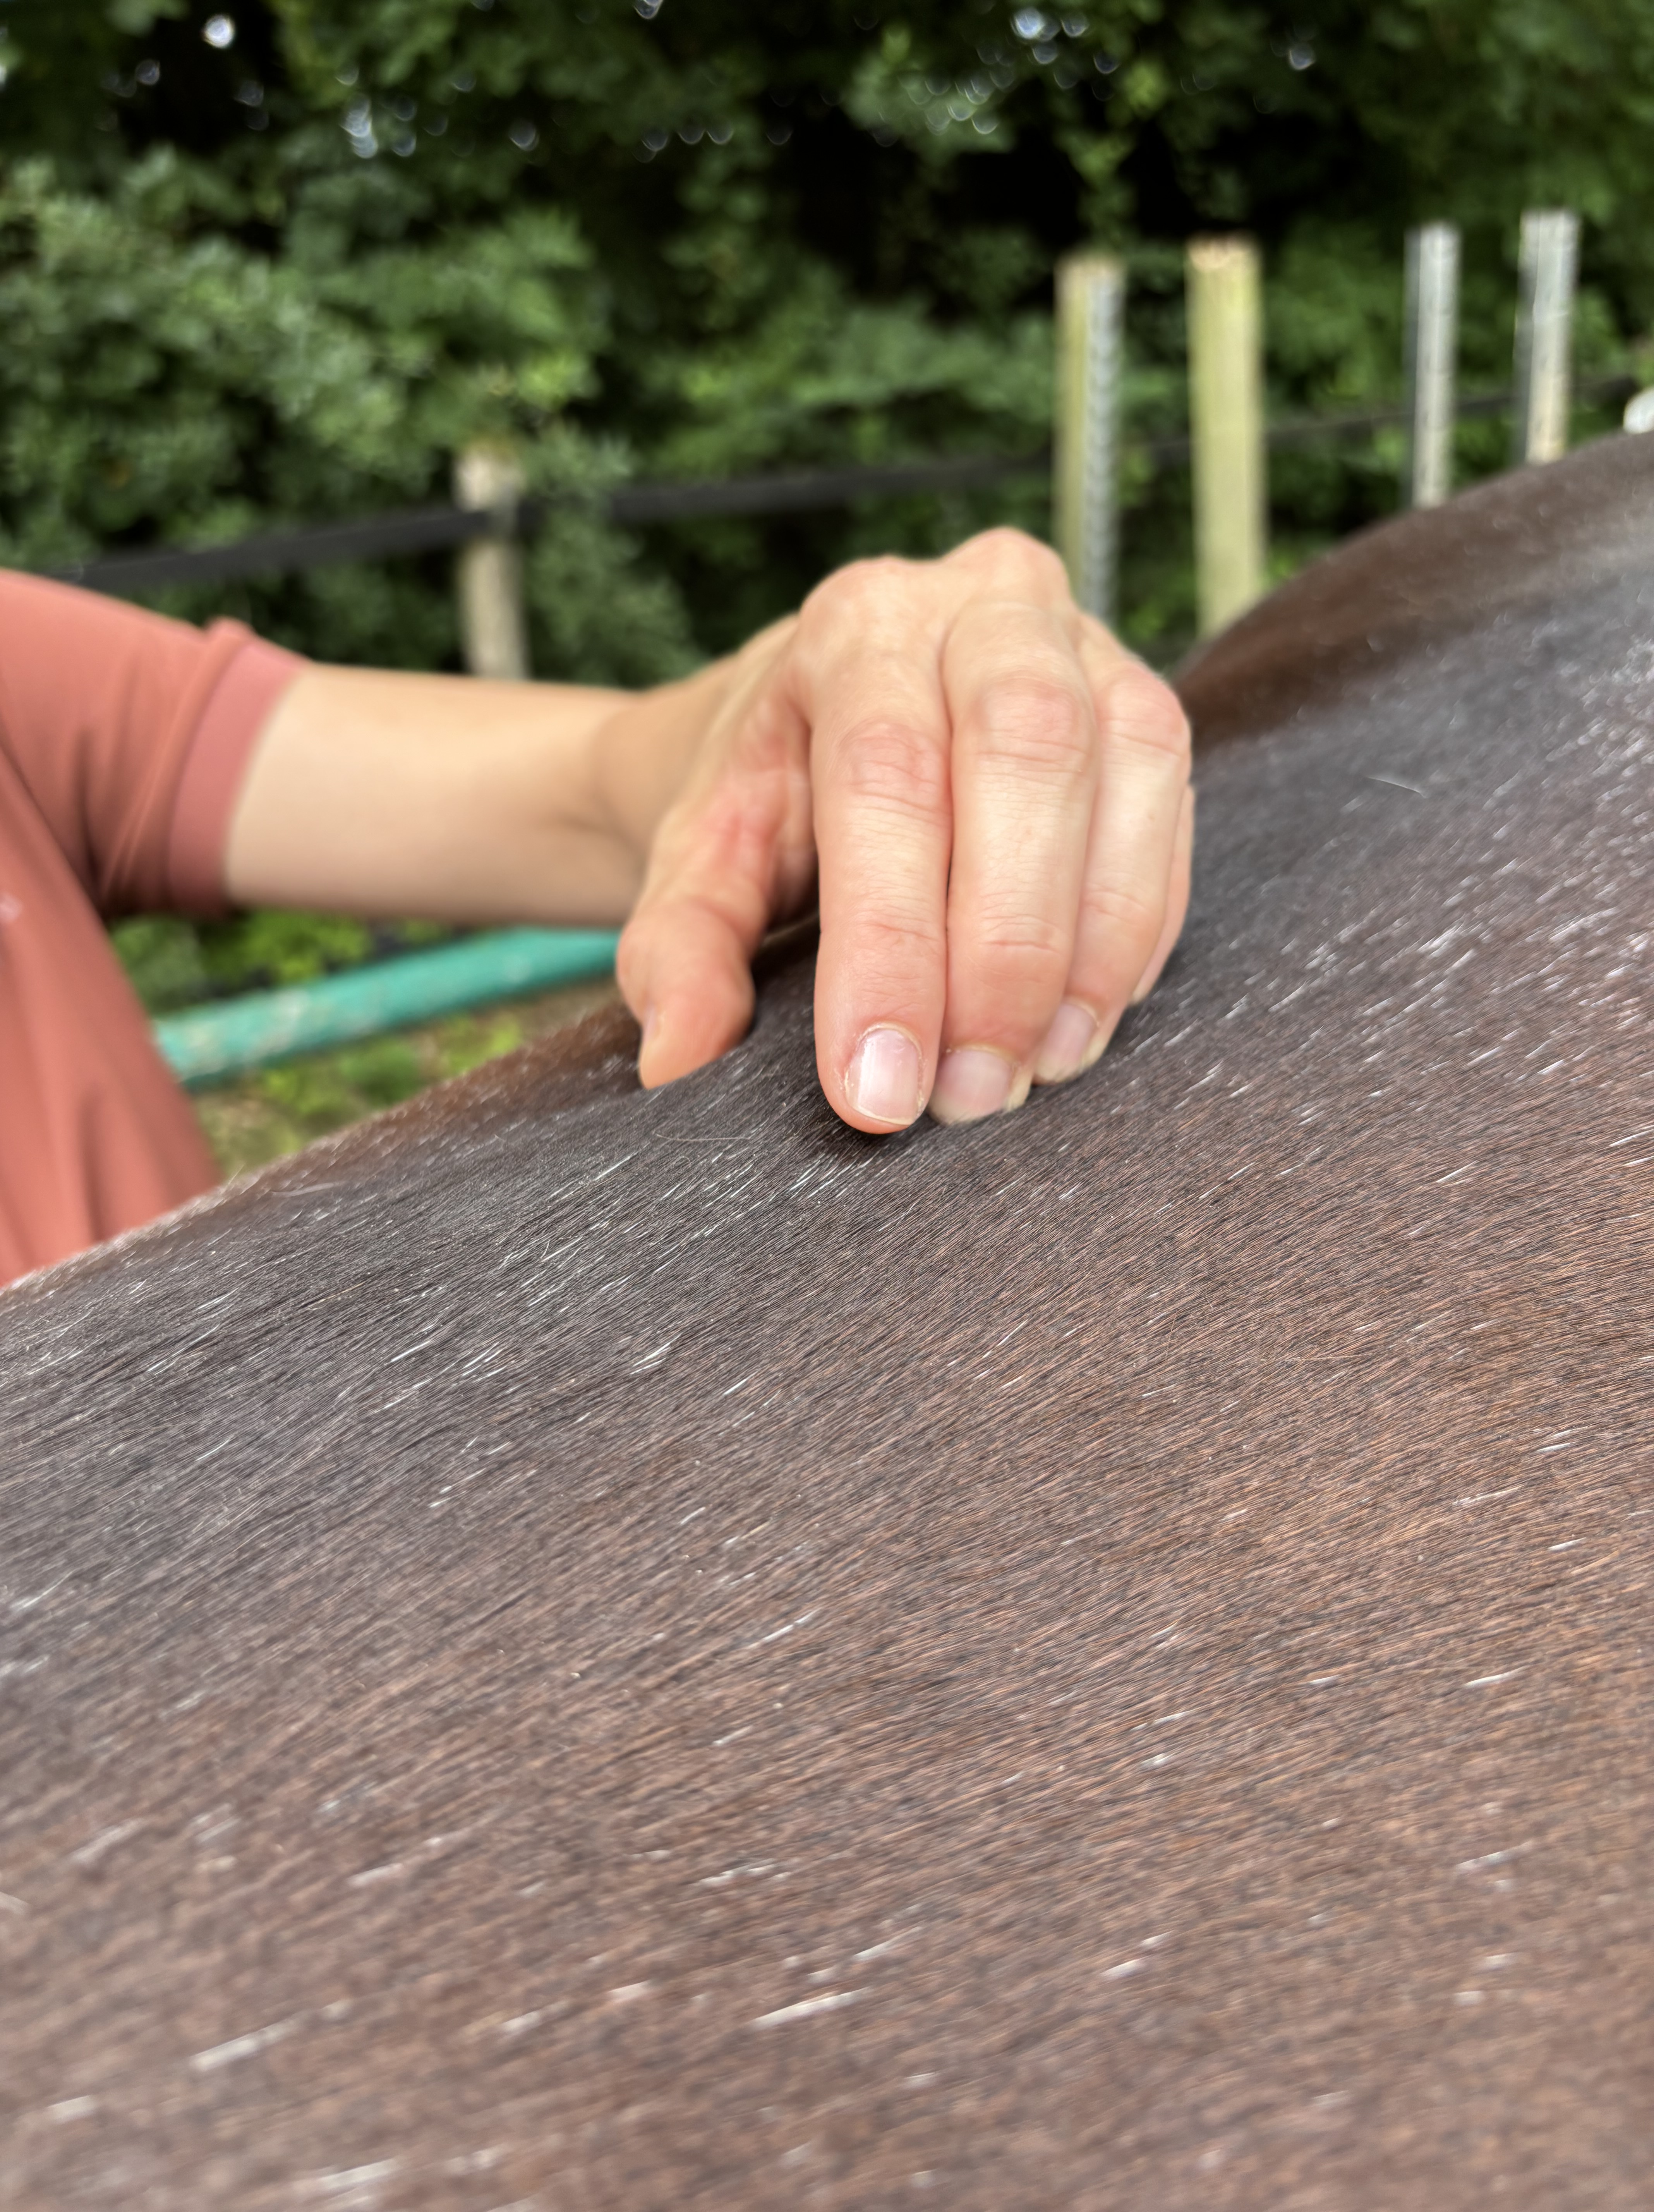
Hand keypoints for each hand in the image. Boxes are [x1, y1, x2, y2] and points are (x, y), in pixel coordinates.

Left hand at [609, 527, 1192, 1130]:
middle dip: (1003, 950)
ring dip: (1087, 956)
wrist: (828, 721)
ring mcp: (1086, 648)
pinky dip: (1133, 944)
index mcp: (856, 627)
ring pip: (1127, 780)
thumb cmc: (769, 795)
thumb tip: (676, 1060)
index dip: (889, 946)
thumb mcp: (699, 864)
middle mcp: (983, 606)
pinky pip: (1172, 826)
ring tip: (1026, 1075)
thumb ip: (681, 954)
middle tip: (967, 1096)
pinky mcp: (1148, 715)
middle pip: (1027, 754)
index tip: (877, 1089)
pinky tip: (1075, 1027)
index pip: (884, 775)